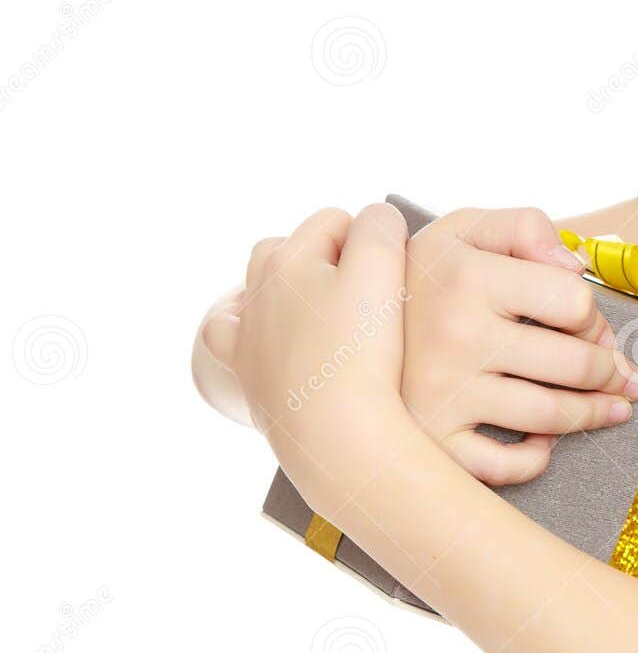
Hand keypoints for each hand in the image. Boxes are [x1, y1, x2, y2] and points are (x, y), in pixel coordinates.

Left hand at [232, 203, 410, 460]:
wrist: (335, 434)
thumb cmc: (361, 350)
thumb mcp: (383, 268)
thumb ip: (380, 226)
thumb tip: (375, 218)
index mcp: (287, 258)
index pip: (335, 221)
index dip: (371, 242)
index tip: (391, 280)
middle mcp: (257, 291)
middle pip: (292, 249)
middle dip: (328, 261)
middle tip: (367, 297)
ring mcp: (247, 336)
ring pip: (259, 290)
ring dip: (289, 290)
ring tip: (328, 315)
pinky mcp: (248, 376)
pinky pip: (230, 336)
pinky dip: (246, 327)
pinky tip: (269, 338)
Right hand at [400, 206, 637, 486]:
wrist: (333, 329)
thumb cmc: (416, 277)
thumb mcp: (460, 230)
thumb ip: (523, 227)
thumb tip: (577, 267)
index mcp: (468, 276)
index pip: (574, 305)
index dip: (595, 317)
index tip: (591, 327)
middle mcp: (456, 335)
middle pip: (575, 365)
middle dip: (609, 370)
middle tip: (619, 374)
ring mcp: (442, 392)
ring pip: (552, 416)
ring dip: (595, 414)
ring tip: (612, 407)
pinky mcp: (431, 439)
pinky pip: (504, 465)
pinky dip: (535, 459)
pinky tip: (544, 442)